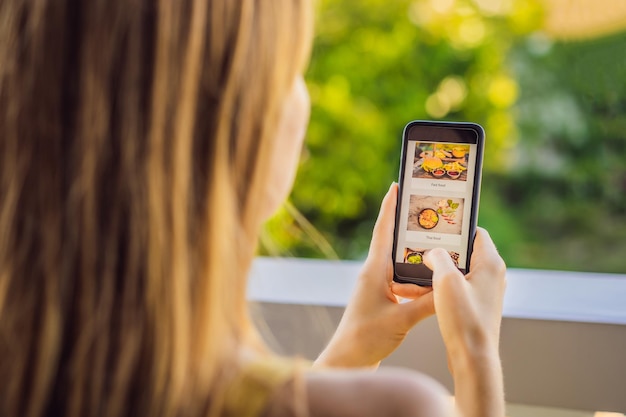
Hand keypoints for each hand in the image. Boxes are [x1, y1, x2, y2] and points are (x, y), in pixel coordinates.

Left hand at [315, 183, 434, 367]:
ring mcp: (378, 287)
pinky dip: (417, 282)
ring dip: (418, 260)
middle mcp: (374, 274)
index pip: (383, 231)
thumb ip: (427, 304)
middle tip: (429, 214)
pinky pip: (403, 283)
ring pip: (402, 265)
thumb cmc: (366, 338)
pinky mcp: (383, 300)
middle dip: (411, 230)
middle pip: (395, 244)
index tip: (397, 185)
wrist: (348, 360)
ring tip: (439, 252)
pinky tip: (432, 286)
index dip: (389, 207)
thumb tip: (450, 288)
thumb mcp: (402, 319)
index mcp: (373, 270)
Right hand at [424, 228, 505, 362]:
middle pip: (465, 251)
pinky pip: (459, 286)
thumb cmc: (464, 319)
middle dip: (443, 249)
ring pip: (460, 270)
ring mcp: (485, 291)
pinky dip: (443, 285)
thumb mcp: (446, 280)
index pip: (476, 233)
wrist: (473, 358)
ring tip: (419, 269)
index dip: (455, 228)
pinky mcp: (477, 305)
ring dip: (440, 269)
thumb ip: (438, 258)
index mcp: (491, 263)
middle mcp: (492, 275)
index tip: (436, 226)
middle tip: (423, 247)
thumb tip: (432, 253)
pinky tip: (425, 290)